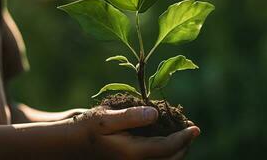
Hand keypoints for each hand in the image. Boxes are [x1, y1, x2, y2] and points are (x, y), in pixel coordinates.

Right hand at [67, 106, 199, 159]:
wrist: (70, 145)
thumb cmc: (86, 129)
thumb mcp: (105, 118)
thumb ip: (130, 116)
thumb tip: (155, 113)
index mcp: (132, 153)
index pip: (167, 148)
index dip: (184, 138)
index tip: (196, 128)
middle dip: (183, 146)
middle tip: (190, 130)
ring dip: (175, 150)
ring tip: (181, 134)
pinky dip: (164, 150)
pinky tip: (163, 137)